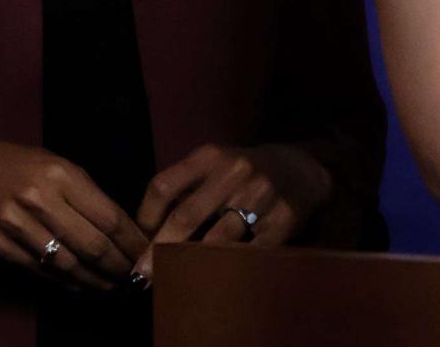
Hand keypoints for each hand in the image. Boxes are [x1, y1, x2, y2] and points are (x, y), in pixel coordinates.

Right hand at [0, 137, 147, 290]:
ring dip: (97, 282)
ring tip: (114, 288)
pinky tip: (83, 286)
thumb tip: (120, 226)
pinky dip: (68, 284)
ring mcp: (17, 225)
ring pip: (69, 265)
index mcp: (59, 173)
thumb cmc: (8, 163)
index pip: (109, 216)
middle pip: (94, 246)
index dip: (133, 242)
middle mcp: (39, 198)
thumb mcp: (49, 162)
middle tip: (136, 279)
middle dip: (120, 268)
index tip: (149, 254)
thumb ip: (82, 191)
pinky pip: (42, 272)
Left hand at [132, 144, 332, 280]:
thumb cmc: (244, 172)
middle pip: (187, 214)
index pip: (164, 185)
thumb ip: (185, 186)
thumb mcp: (214, 165)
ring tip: (175, 282)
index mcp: (210, 156)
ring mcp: (260, 195)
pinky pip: (251, 252)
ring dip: (193, 264)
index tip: (139, 239)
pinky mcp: (284, 220)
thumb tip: (148, 228)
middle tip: (143, 275)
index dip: (147, 216)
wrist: (300, 168)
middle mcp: (234, 171)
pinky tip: (216, 281)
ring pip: (218, 238)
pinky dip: (230, 268)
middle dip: (160, 248)